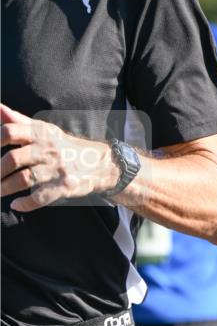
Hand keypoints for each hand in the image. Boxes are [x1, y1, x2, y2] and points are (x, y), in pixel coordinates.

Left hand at [1, 104, 117, 212]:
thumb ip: (18, 121)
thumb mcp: (44, 130)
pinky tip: (16, 205)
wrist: (100, 164)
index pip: (10, 131)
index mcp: (40, 134)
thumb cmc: (64, 147)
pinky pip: (40, 197)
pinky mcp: (64, 187)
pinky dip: (25, 203)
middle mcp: (48, 149)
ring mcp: (56, 169)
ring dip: (5, 188)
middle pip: (13, 158)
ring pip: (24, 179)